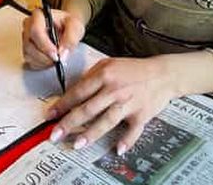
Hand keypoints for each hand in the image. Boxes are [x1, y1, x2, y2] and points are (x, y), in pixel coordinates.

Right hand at [22, 8, 84, 68]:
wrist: (65, 28)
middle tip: (58, 59)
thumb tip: (62, 53)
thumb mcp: (75, 26)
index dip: (45, 45)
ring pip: (28, 55)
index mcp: (38, 15)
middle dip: (45, 57)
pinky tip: (49, 60)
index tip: (56, 55)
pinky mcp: (26, 49)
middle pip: (29, 45)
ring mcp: (25, 38)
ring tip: (55, 59)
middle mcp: (28, 25)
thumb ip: (71, 38)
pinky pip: (29, 61)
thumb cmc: (68, 24)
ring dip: (43, 62)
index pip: (35, 30)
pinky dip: (40, 65)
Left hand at [47, 55, 179, 155]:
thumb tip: (73, 89)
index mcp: (105, 75)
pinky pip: (132, 131)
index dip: (62, 104)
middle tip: (55, 134)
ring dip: (91, 134)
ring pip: (106, 121)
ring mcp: (128, 103)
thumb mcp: (109, 63)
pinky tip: (117, 149)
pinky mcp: (141, 115)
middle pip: (88, 109)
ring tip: (77, 144)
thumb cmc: (134, 69)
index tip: (50, 115)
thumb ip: (91, 75)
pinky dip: (126, 141)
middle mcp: (115, 89)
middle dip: (69, 123)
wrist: (162, 74)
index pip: (78, 92)